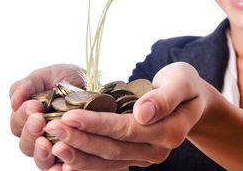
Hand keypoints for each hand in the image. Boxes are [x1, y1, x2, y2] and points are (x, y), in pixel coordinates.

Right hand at [9, 64, 84, 169]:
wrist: (96, 85)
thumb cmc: (68, 80)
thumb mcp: (47, 75)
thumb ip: (27, 85)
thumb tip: (13, 101)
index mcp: (28, 118)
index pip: (18, 124)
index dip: (23, 116)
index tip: (34, 106)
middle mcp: (39, 136)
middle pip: (26, 144)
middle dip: (31, 132)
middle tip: (40, 120)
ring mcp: (55, 148)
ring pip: (41, 159)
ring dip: (41, 152)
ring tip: (46, 143)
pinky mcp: (71, 156)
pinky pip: (63, 168)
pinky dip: (59, 168)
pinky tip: (61, 165)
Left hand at [44, 62, 210, 170]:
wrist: (190, 100)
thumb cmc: (184, 84)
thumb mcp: (181, 80)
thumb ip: (164, 97)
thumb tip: (142, 113)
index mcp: (170, 131)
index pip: (127, 130)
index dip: (97, 124)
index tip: (70, 115)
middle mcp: (157, 150)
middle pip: (113, 149)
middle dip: (80, 139)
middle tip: (52, 128)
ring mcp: (145, 157)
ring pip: (107, 161)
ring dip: (78, 154)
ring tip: (52, 144)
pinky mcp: (135, 157)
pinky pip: (107, 164)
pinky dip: (85, 163)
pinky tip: (64, 160)